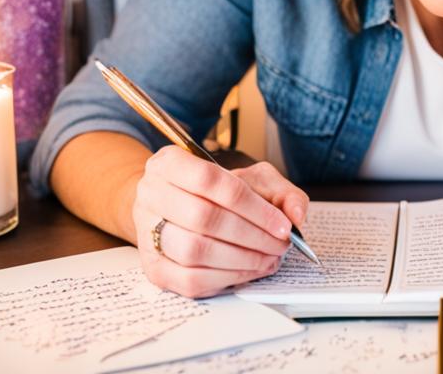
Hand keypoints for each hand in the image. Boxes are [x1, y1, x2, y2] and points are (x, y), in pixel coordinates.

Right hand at [132, 147, 309, 296]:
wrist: (176, 212)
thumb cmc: (218, 194)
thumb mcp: (252, 179)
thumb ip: (281, 191)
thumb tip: (296, 214)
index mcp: (169, 163)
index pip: (210, 180)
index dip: (253, 206)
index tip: (283, 225)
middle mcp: (150, 194)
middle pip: (203, 217)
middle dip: (251, 235)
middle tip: (280, 245)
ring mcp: (146, 232)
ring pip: (195, 250)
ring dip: (241, 259)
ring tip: (269, 258)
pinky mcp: (153, 268)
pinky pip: (190, 280)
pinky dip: (226, 278)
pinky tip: (249, 270)